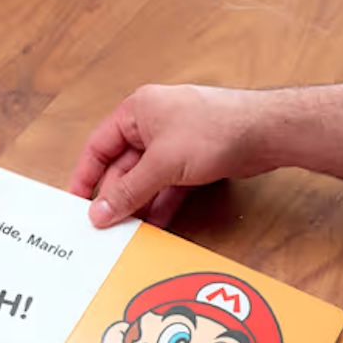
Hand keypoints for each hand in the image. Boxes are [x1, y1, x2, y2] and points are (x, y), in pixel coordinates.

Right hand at [69, 84, 275, 227]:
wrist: (265, 132)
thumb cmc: (216, 128)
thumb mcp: (162, 164)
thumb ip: (129, 191)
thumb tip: (102, 210)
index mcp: (137, 111)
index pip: (98, 146)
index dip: (86, 176)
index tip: (77, 203)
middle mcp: (153, 123)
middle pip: (122, 166)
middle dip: (116, 197)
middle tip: (106, 226)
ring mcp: (174, 142)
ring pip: (146, 179)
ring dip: (139, 204)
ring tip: (128, 231)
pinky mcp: (194, 159)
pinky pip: (168, 185)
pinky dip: (161, 203)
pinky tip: (155, 224)